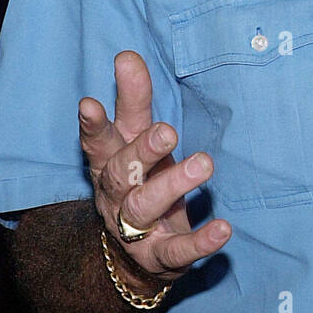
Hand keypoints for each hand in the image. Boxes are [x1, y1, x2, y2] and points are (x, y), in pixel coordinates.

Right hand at [79, 49, 230, 283]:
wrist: (137, 255)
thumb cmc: (139, 179)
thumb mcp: (135, 140)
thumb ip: (134, 101)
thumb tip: (127, 55)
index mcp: (109, 163)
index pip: (98, 142)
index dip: (92, 125)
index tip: (88, 103)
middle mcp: (116, 195)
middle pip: (120, 173)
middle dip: (142, 150)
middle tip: (168, 130)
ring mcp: (135, 229)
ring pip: (145, 207)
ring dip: (173, 185)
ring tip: (205, 163)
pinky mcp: (161, 257)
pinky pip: (179, 250)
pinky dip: (201, 241)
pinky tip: (224, 229)